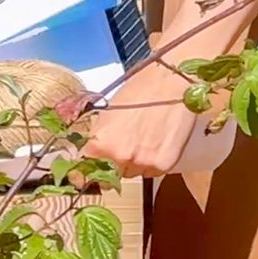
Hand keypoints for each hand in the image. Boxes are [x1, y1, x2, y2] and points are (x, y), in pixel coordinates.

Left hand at [79, 54, 219, 179]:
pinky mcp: (164, 165)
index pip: (86, 174)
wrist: (171, 81)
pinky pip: (152, 172)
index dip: (88, 173)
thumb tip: (88, 158)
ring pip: (133, 174)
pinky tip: (158, 140)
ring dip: (135, 163)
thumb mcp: (107, 114)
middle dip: (115, 165)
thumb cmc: (138, 90)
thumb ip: (97, 140)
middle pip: (111, 177)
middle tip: (126, 145)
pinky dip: (153, 161)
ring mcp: (143, 163)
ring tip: (145, 138)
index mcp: (100, 144)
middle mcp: (120, 158)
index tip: (89, 173)